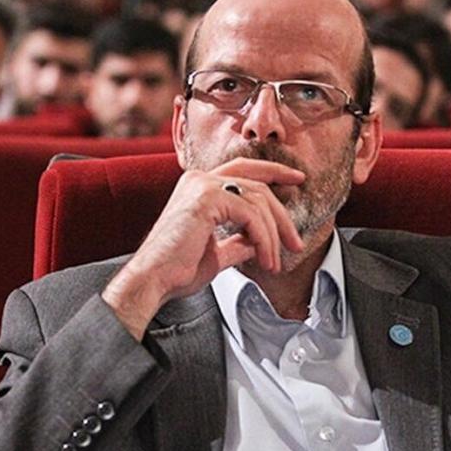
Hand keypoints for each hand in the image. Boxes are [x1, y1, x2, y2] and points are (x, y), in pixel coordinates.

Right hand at [102, 158, 304, 338]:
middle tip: (296, 241)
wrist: (154, 280)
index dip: (273, 172)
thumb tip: (259, 243)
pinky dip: (264, 238)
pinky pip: (251, 214)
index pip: (244, 170)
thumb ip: (238, 243)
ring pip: (258, 200)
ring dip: (273, 235)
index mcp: (199, 187)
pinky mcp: (207, 198)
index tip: (297, 181)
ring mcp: (202, 185)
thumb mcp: (217, 253)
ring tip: (274, 262)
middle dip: (282, 214)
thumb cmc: (175, 270)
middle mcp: (200, 179)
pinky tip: (264, 258)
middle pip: (257, 184)